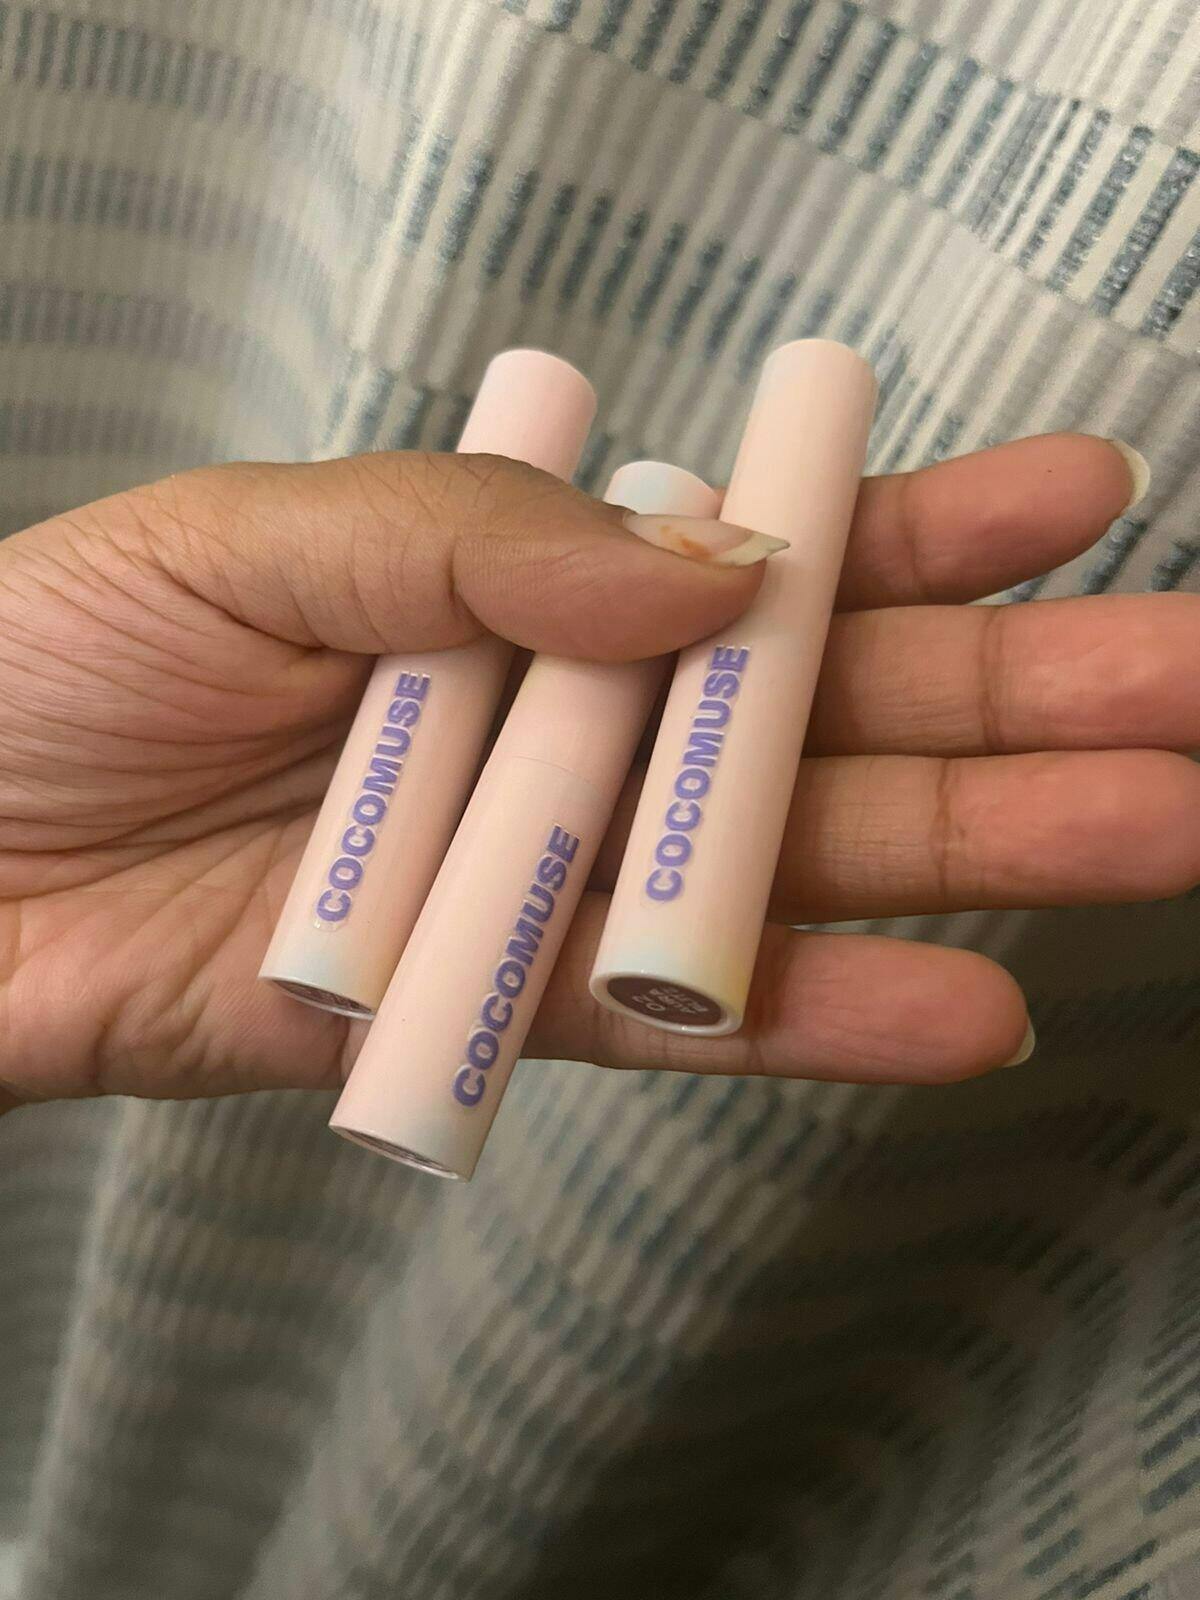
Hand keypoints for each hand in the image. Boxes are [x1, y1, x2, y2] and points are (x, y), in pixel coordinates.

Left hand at [0, 437, 1193, 1113]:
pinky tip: (972, 1011)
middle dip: (1016, 701)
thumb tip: (715, 565)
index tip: (1077, 498)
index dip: (915, 534)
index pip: (755, 562)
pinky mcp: (498, 1009)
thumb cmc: (53, 667)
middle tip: (1191, 696)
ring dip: (977, 854)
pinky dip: (819, 1017)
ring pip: (795, 865)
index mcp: (521, 595)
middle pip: (824, 718)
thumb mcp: (253, 541)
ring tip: (1157, 837)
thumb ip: (479, 540)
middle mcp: (566, 734)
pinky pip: (684, 1017)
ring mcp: (547, 878)